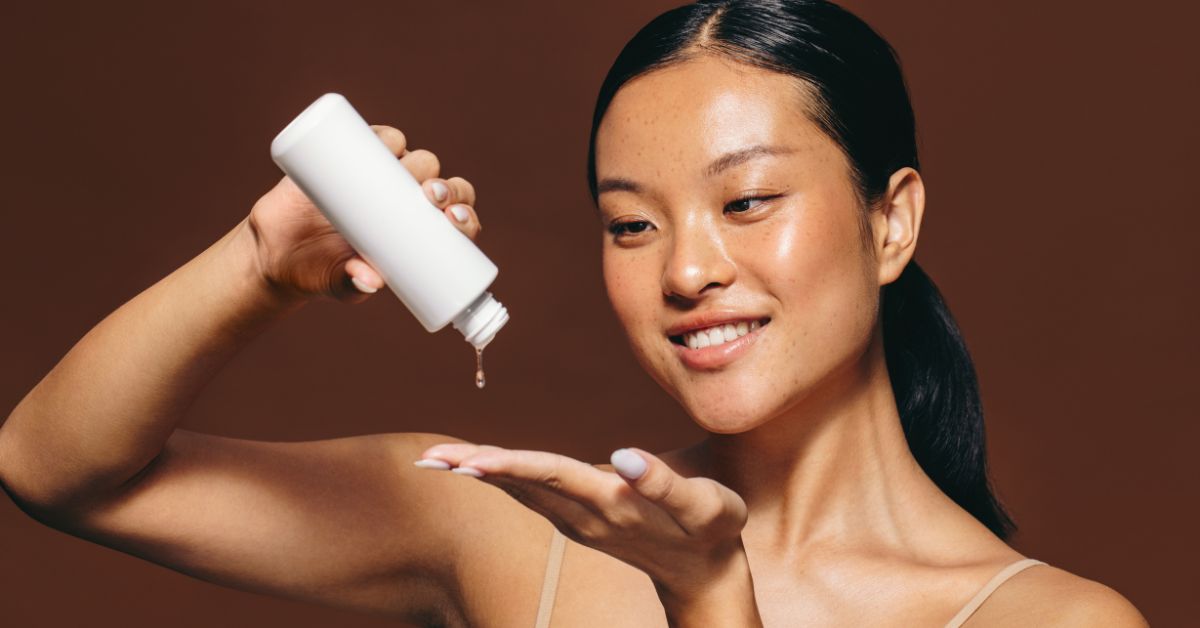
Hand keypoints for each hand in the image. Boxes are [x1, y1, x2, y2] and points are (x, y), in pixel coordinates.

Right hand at [245, 125, 483, 302]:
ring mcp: (380, 177)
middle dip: (446, 187)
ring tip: (410, 172)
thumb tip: (370, 283)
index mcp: (417, 232)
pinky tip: (391, 141)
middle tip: (431, 197)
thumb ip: (354, 284)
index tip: (455, 220)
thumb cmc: (321, 271)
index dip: (464, 216)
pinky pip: (375, 139)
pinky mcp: (350, 158)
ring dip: (422, 161)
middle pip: (441, 186)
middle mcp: (405, 200)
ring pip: (415, 159)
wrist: (277, 250)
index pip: (454, 220)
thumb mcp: (340, 283)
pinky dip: (384, 137)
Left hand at [413, 442, 753, 601]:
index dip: (511, 465)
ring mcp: (579, 520)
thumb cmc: (712, 531)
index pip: (552, 476)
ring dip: (479, 473)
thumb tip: (624, 456)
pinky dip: (501, 477)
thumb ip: (665, 483)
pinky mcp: (580, 518)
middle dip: (475, 470)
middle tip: (428, 460)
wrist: (706, 576)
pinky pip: (531, 493)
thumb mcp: (706, 506)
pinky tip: (478, 467)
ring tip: (437, 461)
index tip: (470, 462)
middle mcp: (586, 514)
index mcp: (612, 504)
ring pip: (521, 491)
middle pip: (522, 484)